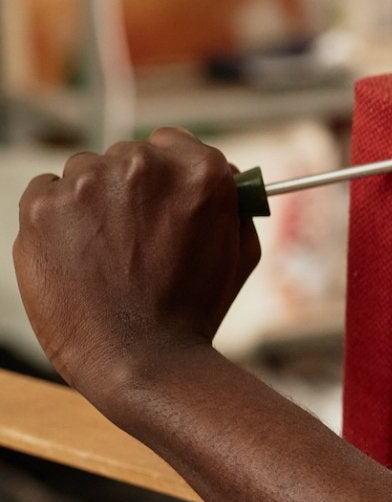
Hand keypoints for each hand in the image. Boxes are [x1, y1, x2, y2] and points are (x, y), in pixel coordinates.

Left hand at [13, 128, 259, 396]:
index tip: (160, 196)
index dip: (167, 173)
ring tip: (104, 253)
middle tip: (133, 236)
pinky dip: (55, 218)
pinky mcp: (41, 206)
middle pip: (126, 157)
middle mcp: (143, 167)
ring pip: (84, 173)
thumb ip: (231, 203)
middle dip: (129, 190)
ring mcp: (87, 183)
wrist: (139, 358)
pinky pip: (44, 191)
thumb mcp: (240, 250)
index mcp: (200, 171)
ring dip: (91, 202)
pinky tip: (75, 254)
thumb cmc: (194, 310)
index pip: (173, 142)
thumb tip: (224, 175)